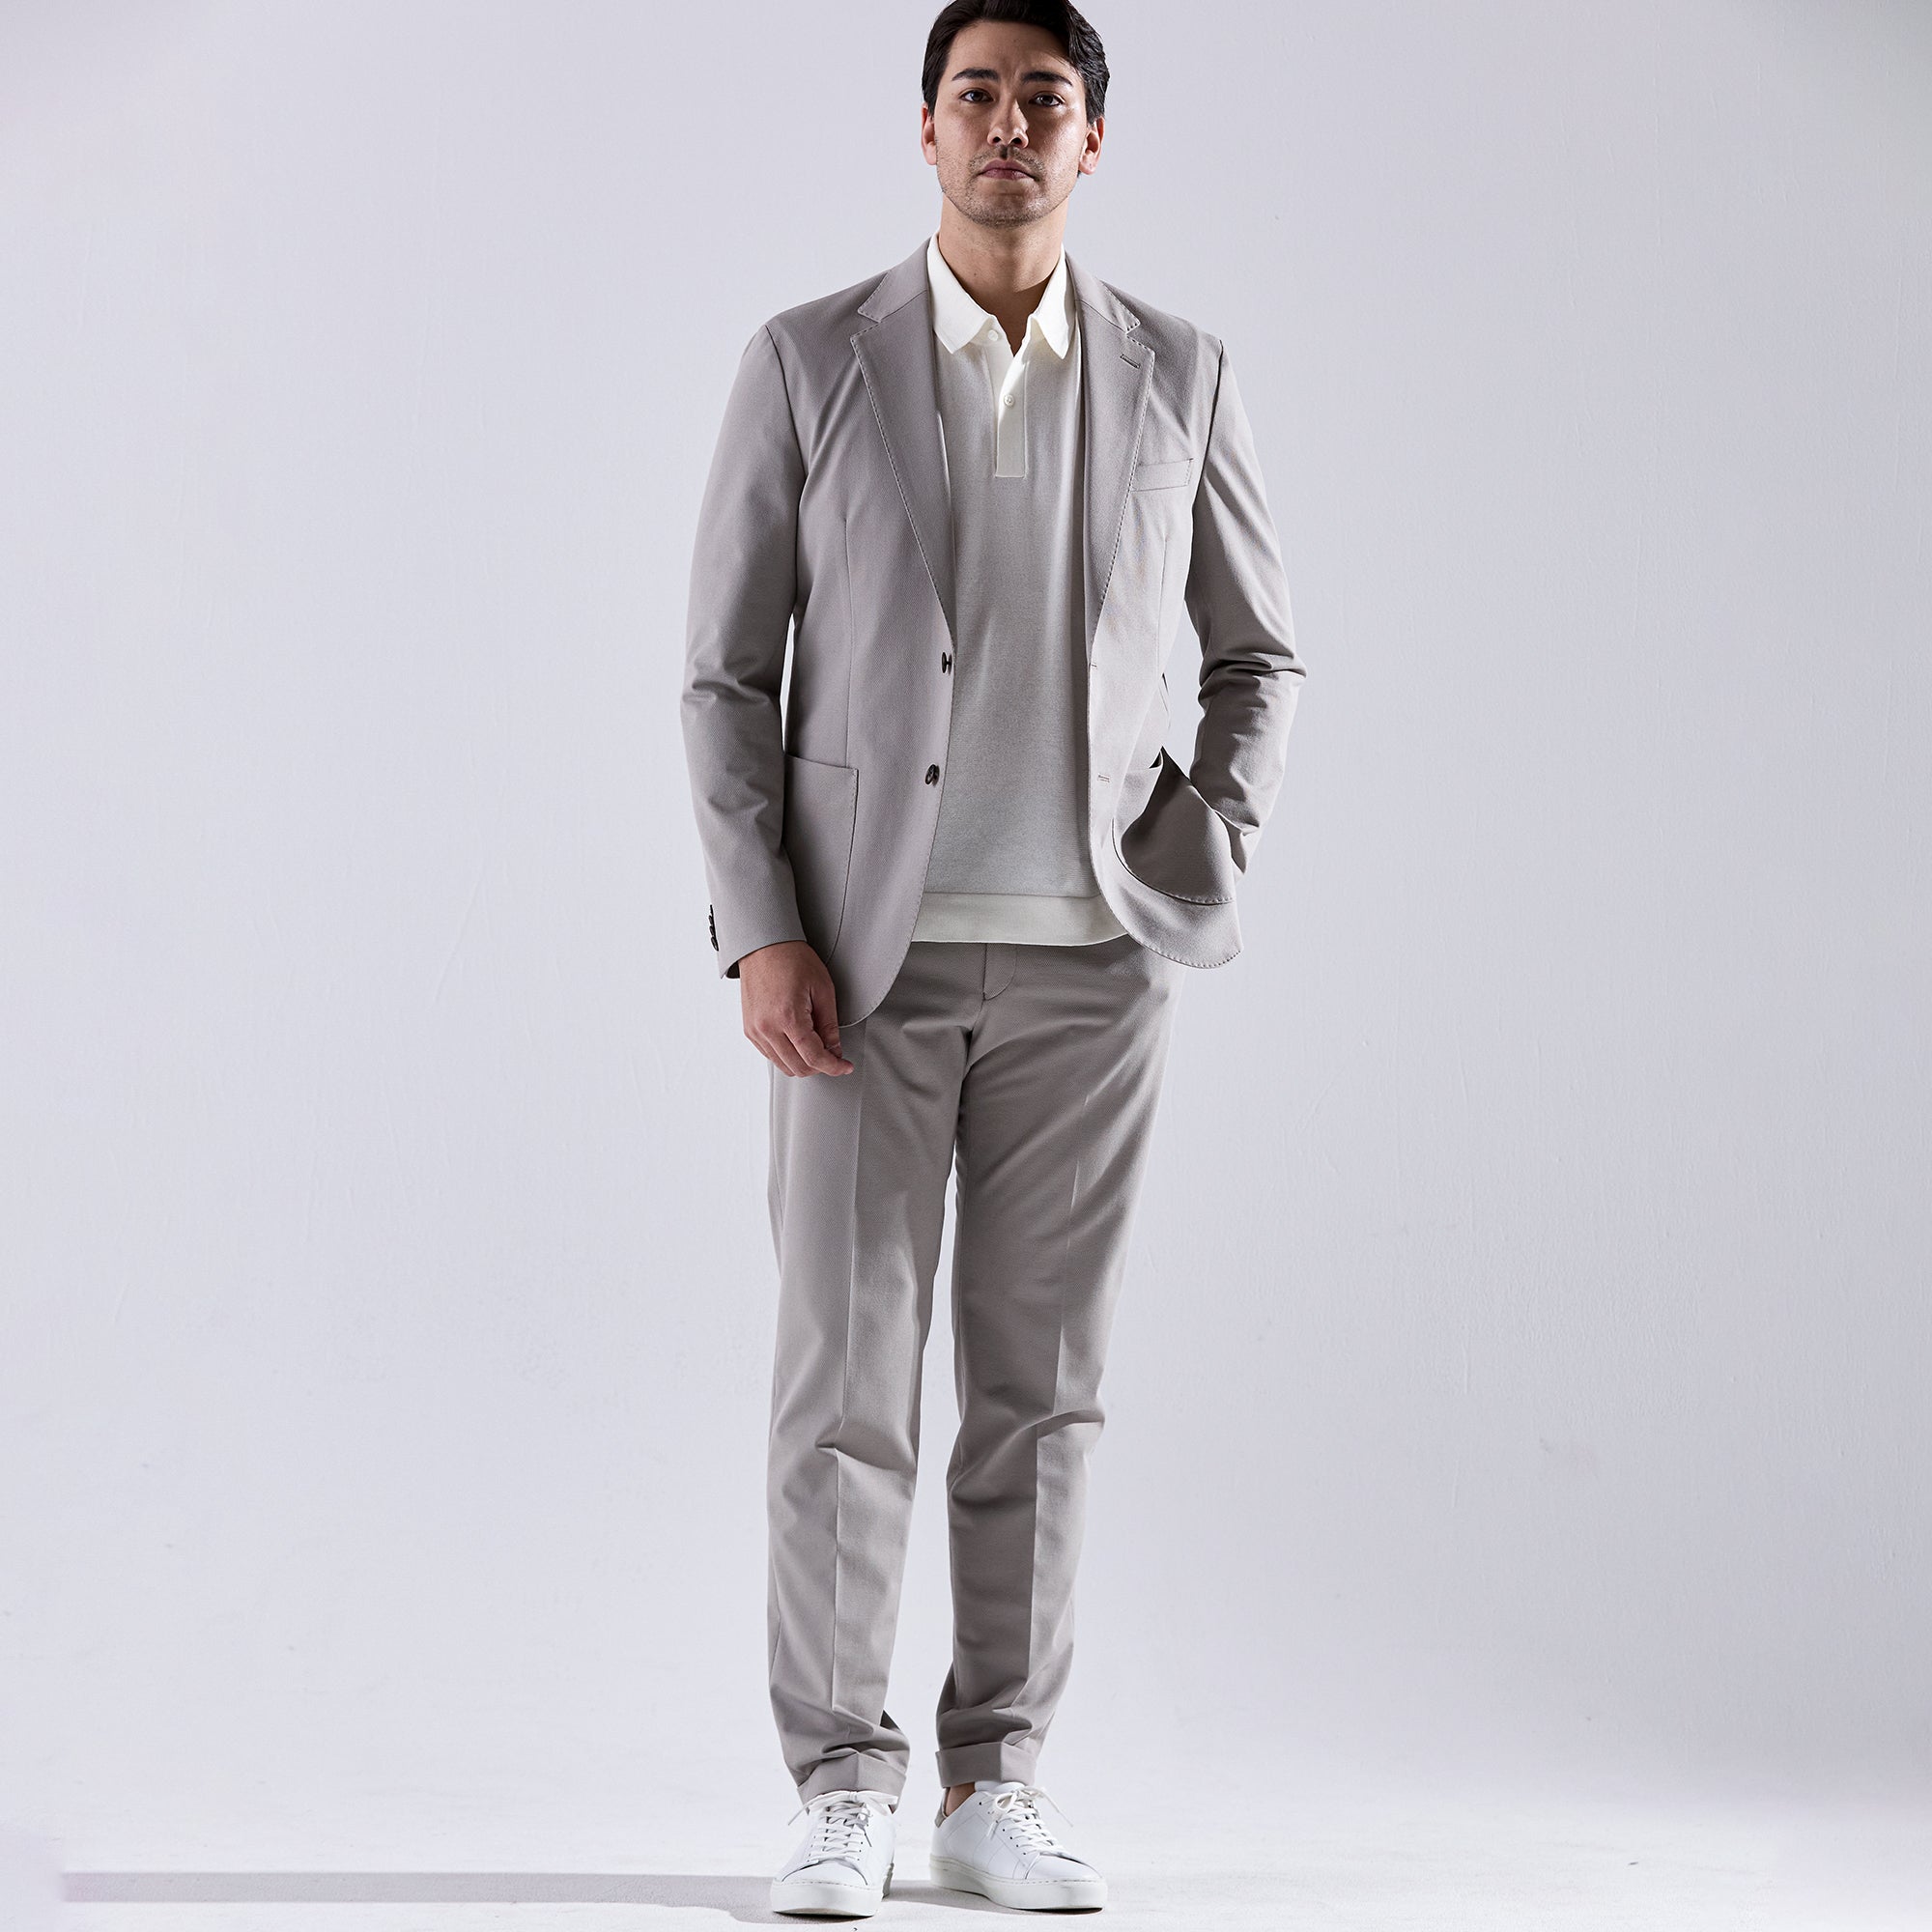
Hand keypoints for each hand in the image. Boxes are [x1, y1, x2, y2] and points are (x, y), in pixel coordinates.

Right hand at [738, 941, 852, 1075]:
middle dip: (820, 1066)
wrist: (763, 945)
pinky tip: (799, 1042)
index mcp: (788, 1017)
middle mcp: (767, 1028)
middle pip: (799, 1068)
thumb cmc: (792, 959)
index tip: (845, 1066)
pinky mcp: (749, 1029)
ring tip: (817, 1046)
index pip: (814, 1057)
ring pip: (784, 1066)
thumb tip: (835, 1049)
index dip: (834, 1066)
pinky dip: (788, 1056)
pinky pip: (771, 1055)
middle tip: (834, 1054)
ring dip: (804, 1063)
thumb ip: (830, 1025)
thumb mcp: (823, 989)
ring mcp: (755, 1031)